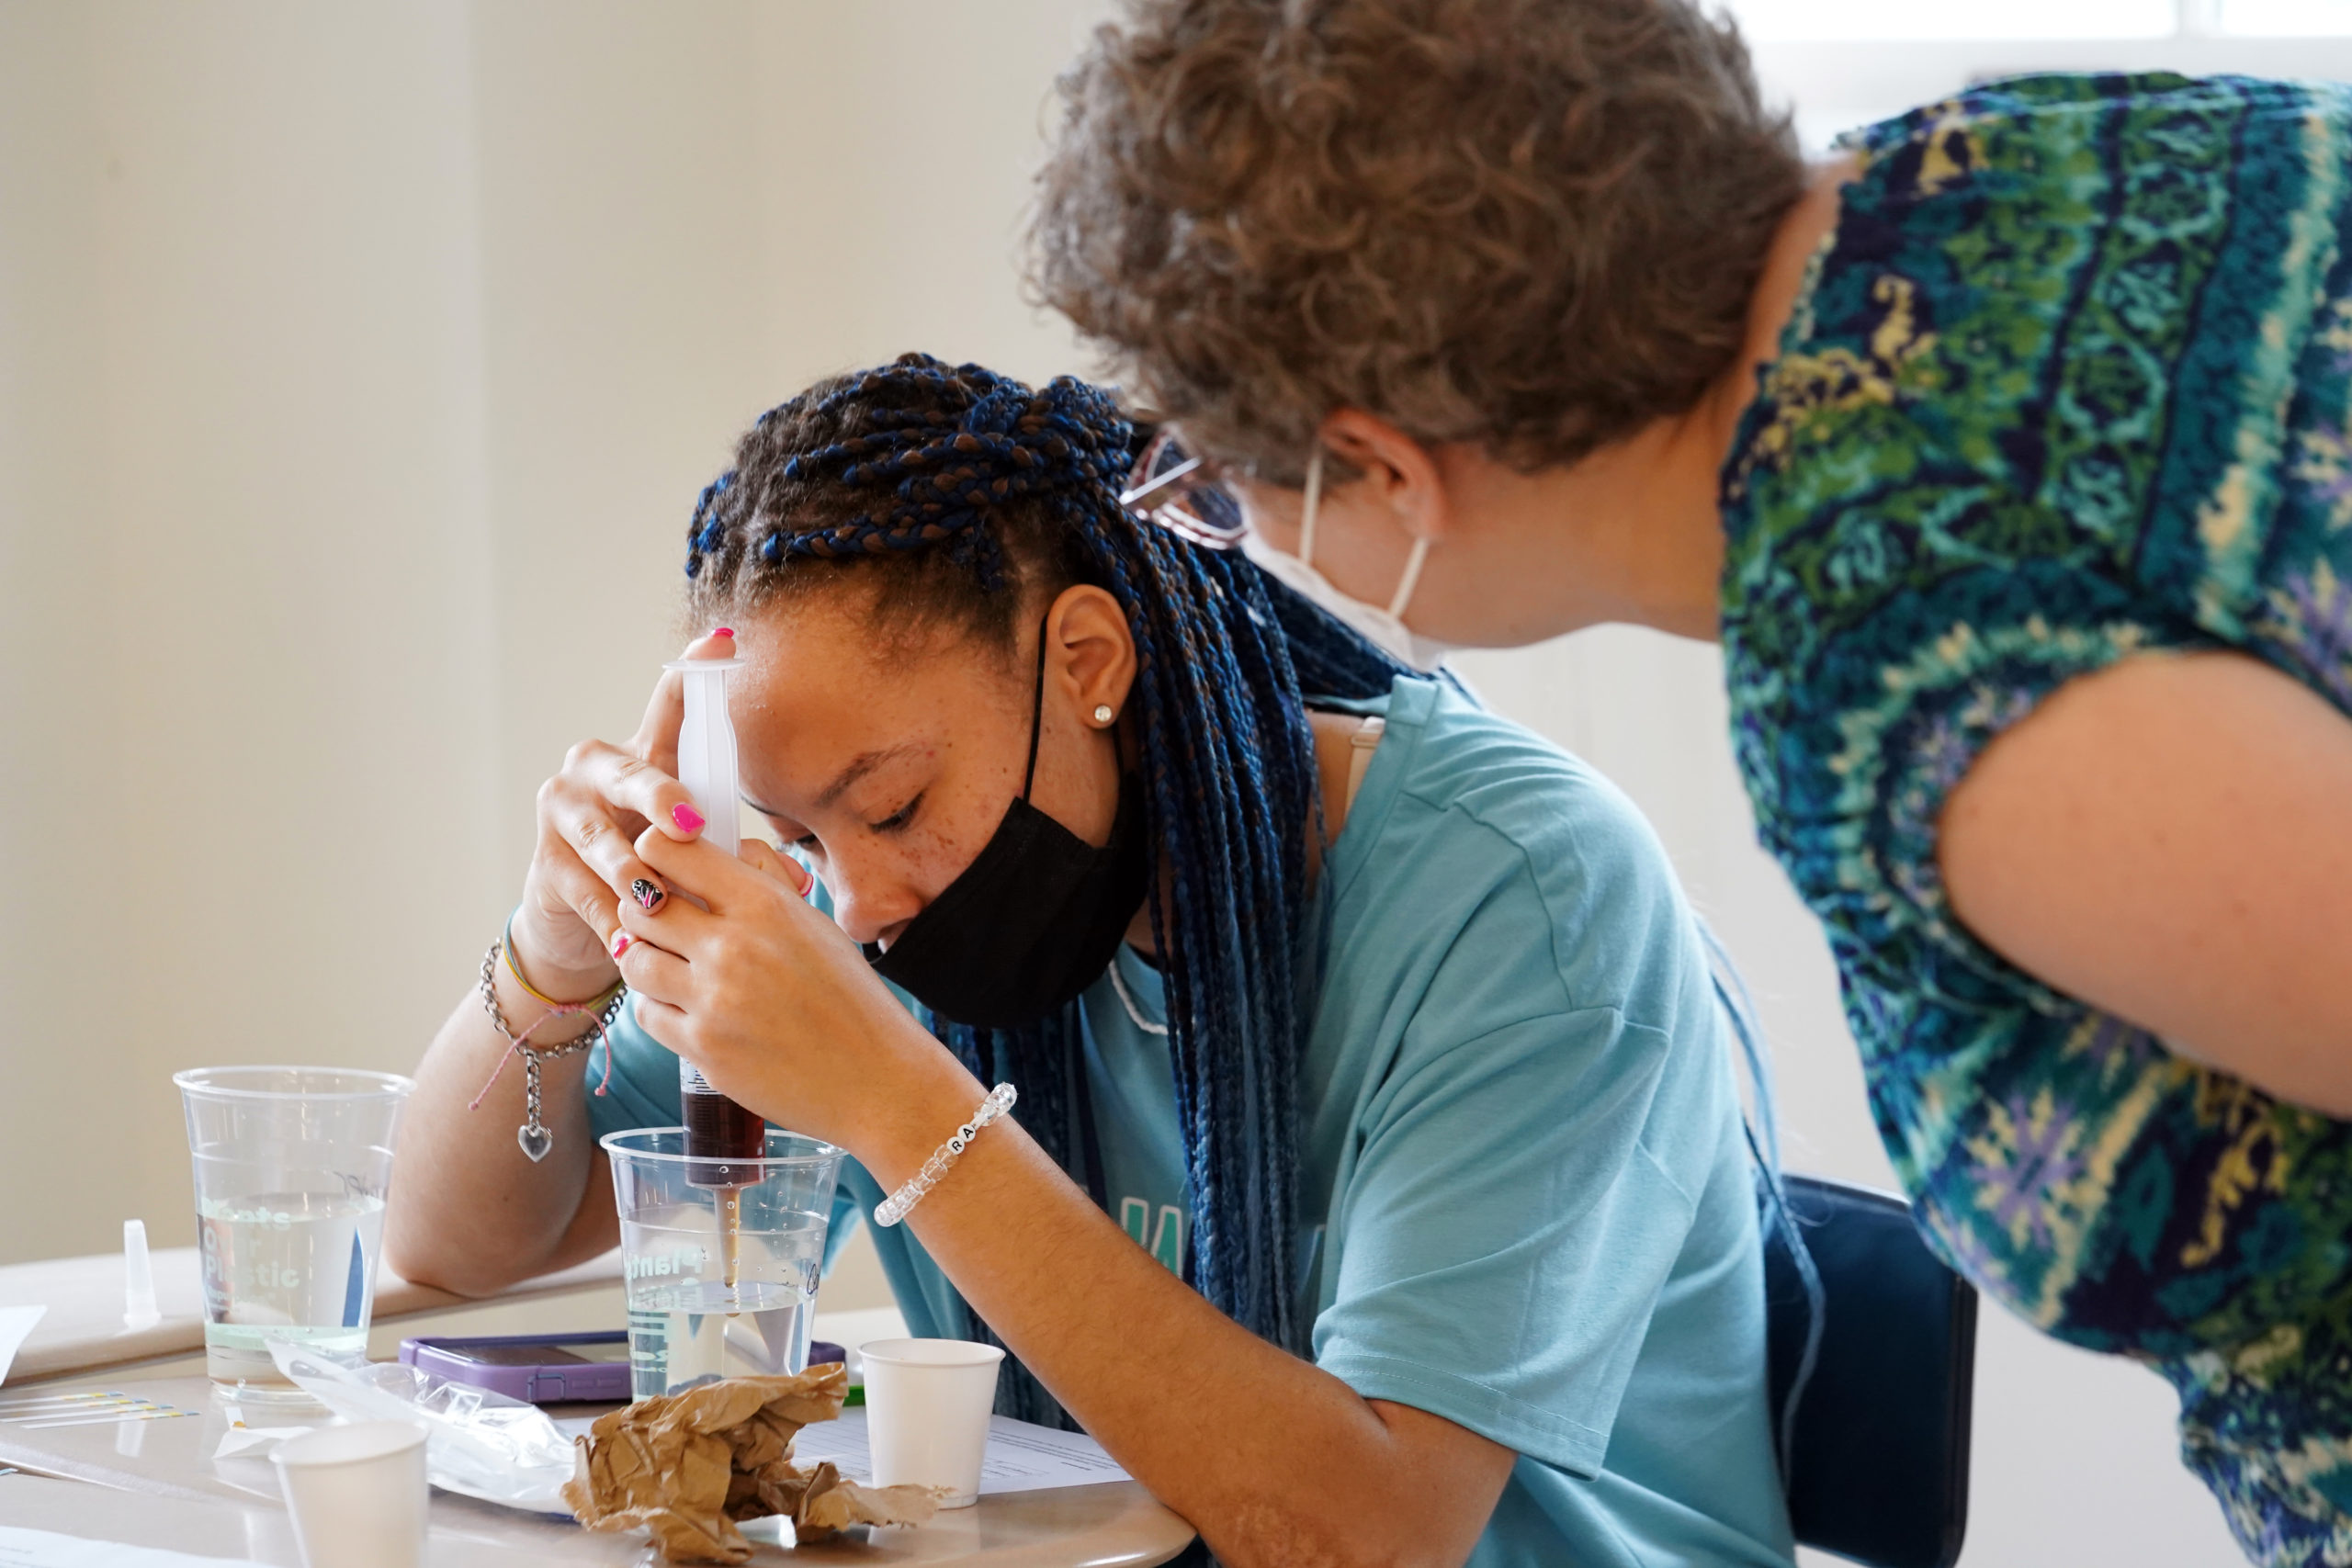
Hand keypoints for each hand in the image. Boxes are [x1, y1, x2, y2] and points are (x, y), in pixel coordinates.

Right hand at [510, 631, 734, 996]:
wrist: (582, 924)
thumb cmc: (656, 870)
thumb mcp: (696, 856)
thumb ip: (739, 856)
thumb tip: (797, 882)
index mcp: (644, 755)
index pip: (671, 707)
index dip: (695, 675)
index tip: (723, 642)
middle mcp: (596, 770)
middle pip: (632, 774)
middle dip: (661, 797)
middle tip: (690, 824)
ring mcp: (563, 812)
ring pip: (602, 839)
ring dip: (632, 872)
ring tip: (657, 899)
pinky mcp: (544, 862)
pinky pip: (584, 890)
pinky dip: (612, 917)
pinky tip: (629, 940)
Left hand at [609, 829, 976, 1156]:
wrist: (875, 1079)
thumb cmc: (852, 1000)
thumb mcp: (816, 924)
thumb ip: (768, 882)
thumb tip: (728, 849)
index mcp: (765, 904)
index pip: (669, 851)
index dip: (654, 853)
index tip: (663, 868)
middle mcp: (733, 946)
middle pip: (639, 904)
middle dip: (644, 909)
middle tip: (661, 922)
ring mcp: (713, 1000)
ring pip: (633, 958)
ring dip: (645, 958)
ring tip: (672, 966)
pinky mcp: (702, 1047)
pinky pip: (646, 1013)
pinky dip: (656, 1005)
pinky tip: (685, 1006)